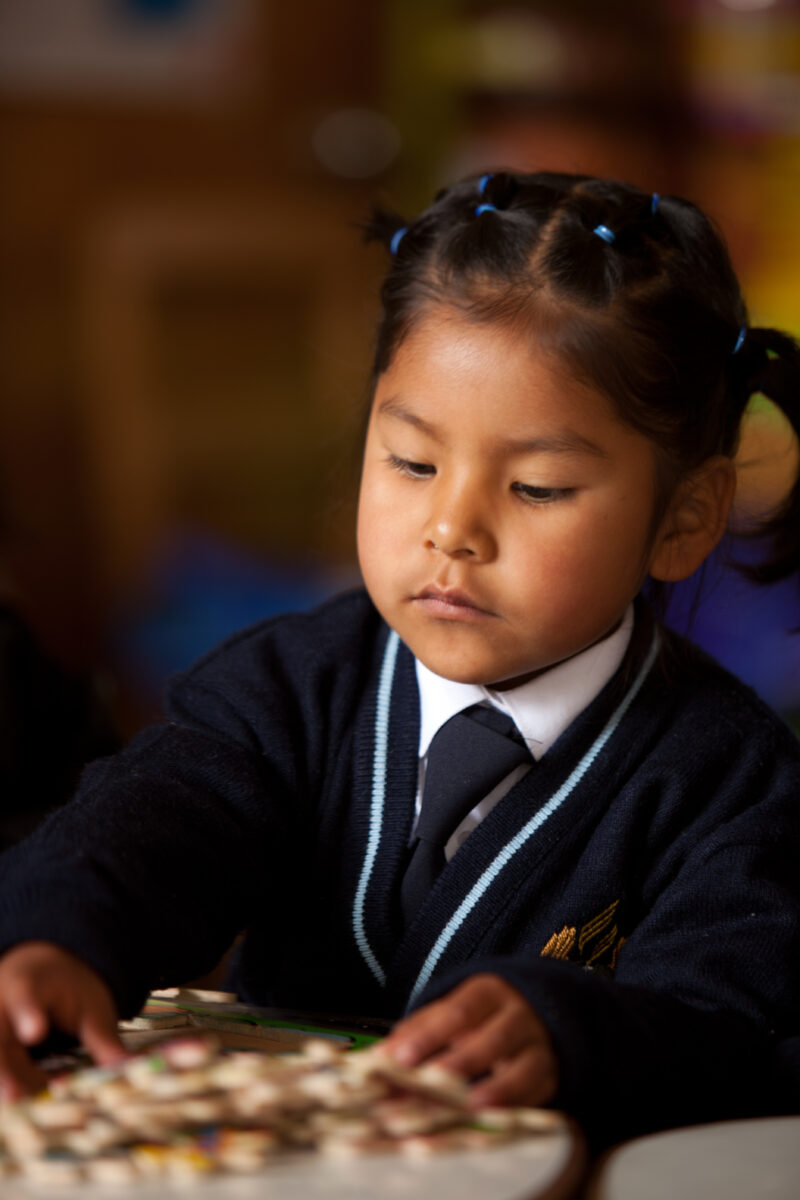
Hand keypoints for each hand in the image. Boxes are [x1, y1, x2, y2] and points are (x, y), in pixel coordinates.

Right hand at [0, 941, 125, 1101]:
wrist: (39, 973)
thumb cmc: (66, 988)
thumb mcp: (89, 1005)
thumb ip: (103, 1038)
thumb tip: (130, 1069)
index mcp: (26, 983)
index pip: (25, 997)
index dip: (28, 1015)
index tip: (35, 1032)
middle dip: (5, 1070)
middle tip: (15, 1096)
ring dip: (7, 1085)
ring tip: (25, 1110)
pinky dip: (10, 1090)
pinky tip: (26, 1112)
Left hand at [383, 973, 558, 1108]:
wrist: (540, 1014)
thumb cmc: (482, 1018)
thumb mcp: (451, 1013)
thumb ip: (417, 1032)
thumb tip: (377, 1057)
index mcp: (487, 992)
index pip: (457, 1011)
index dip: (429, 1035)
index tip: (400, 1058)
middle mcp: (518, 1015)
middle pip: (492, 1037)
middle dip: (461, 1062)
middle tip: (431, 1083)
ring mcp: (539, 1045)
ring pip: (523, 1066)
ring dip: (497, 1087)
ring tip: (470, 1106)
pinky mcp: (551, 1075)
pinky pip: (539, 1092)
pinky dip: (518, 1107)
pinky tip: (497, 1120)